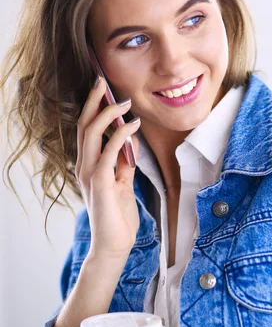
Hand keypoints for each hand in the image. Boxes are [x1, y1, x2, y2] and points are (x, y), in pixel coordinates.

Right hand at [75, 76, 141, 258]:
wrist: (114, 245)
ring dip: (107, 114)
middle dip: (93, 102)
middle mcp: (84, 167)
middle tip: (103, 81)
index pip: (87, 131)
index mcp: (89, 166)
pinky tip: (132, 125)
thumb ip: (122, 165)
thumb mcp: (123, 185)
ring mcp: (89, 174)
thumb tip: (129, 146)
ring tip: (123, 101)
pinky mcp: (99, 183)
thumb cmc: (118, 217)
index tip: (102, 90)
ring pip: (92, 134)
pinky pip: (109, 152)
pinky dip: (120, 135)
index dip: (92, 109)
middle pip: (84, 126)